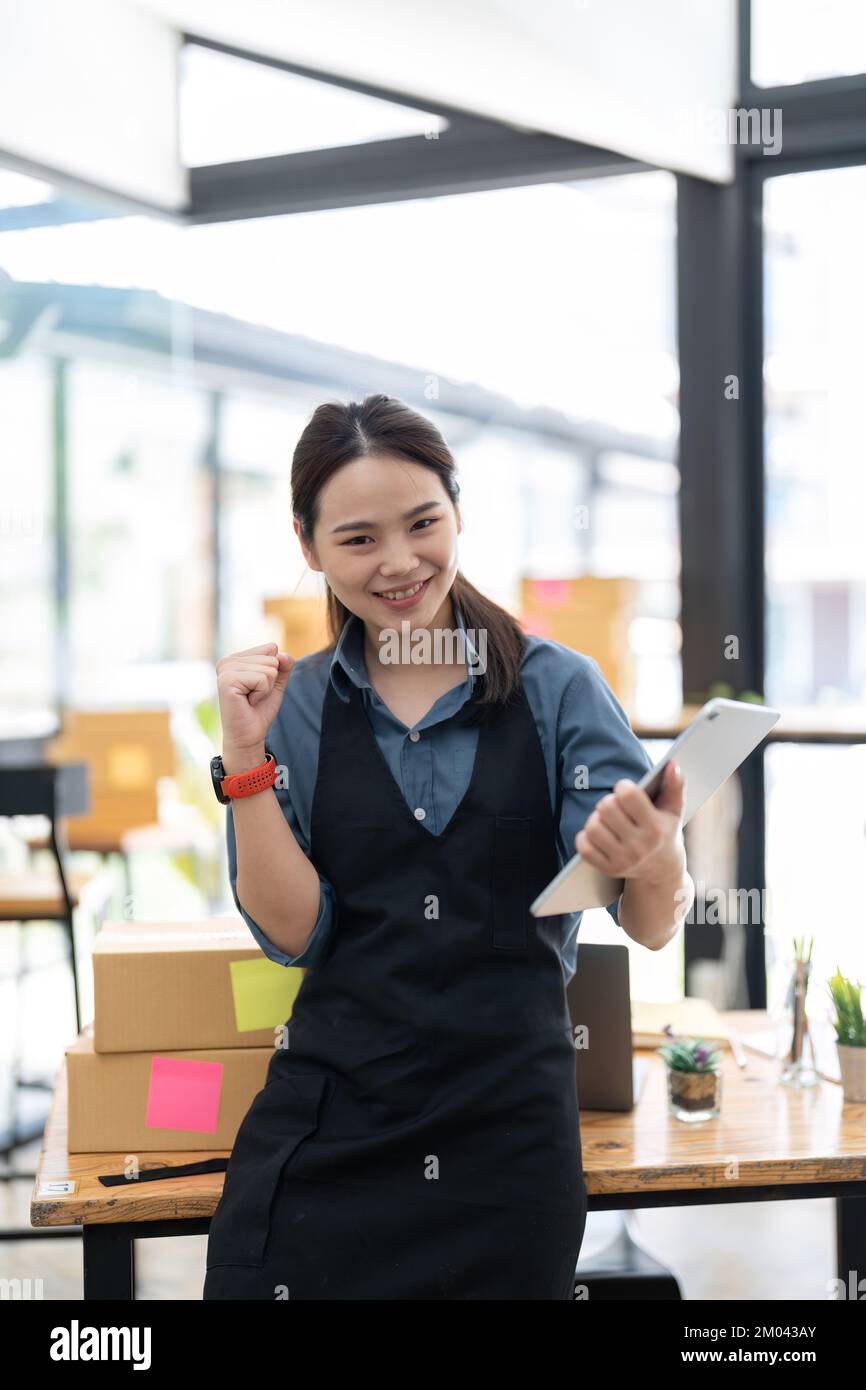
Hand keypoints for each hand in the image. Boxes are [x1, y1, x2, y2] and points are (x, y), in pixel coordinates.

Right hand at [215, 642, 293, 758]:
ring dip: (266, 688)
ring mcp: (226, 669)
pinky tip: (248, 702)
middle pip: (272, 658)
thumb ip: (283, 665)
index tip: (257, 687)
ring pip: (269, 669)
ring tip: (250, 699)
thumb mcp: (276, 683)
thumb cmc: (259, 710)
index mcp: (237, 658)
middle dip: (270, 681)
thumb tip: (282, 655)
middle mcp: (228, 660)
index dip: (273, 671)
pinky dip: (261, 693)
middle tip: (254, 696)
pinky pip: (262, 679)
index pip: (271, 648)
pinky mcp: (227, 680)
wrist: (249, 734)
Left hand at [574, 762, 686, 886]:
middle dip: (608, 802)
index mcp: (655, 828)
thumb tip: (672, 765)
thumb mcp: (674, 809)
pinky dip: (585, 837)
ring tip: (607, 820)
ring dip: (596, 819)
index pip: (628, 795)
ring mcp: (623, 860)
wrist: (662, 869)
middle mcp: (639, 846)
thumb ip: (675, 785)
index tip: (626, 790)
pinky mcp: (609, 869)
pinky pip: (583, 846)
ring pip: (592, 827)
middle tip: (615, 806)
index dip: (623, 787)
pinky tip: (598, 834)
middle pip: (606, 808)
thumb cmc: (665, 831)